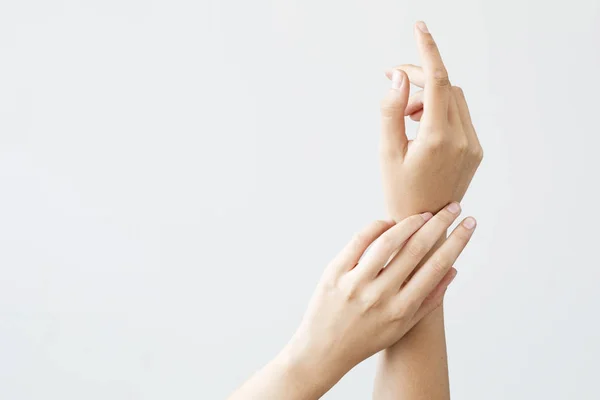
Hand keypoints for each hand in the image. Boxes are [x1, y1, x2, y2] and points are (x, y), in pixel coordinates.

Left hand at [282, 205, 475, 396]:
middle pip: (417, 249)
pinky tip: (389, 222)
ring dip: (410, 222)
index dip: (457, 242)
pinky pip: (359, 241)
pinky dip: (377, 227)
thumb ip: (429, 300)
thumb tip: (453, 271)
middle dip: (440, 224)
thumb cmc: (365, 339)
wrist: (322, 350)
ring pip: (389, 242)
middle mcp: (381, 295)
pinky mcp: (334, 272)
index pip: (437, 267)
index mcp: (402, 309)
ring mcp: (356, 283)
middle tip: (452, 207)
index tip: (469, 223)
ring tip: (423, 214)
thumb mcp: (402, 327)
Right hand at [380, 21, 482, 219]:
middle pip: (446, 86)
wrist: (426, 227)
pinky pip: (459, 116)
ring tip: (405, 114)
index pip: (437, 81)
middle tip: (393, 80)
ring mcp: (472, 146)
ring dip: (429, 95)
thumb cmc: (400, 193)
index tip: (419, 28)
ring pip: (453, 99)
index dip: (427, 51)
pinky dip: (439, 110)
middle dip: (420, 78)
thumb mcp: (387, 153)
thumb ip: (391, 111)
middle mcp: (462, 139)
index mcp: (438, 139)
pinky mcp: (474, 152)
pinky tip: (419, 126)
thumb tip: (399, 77)